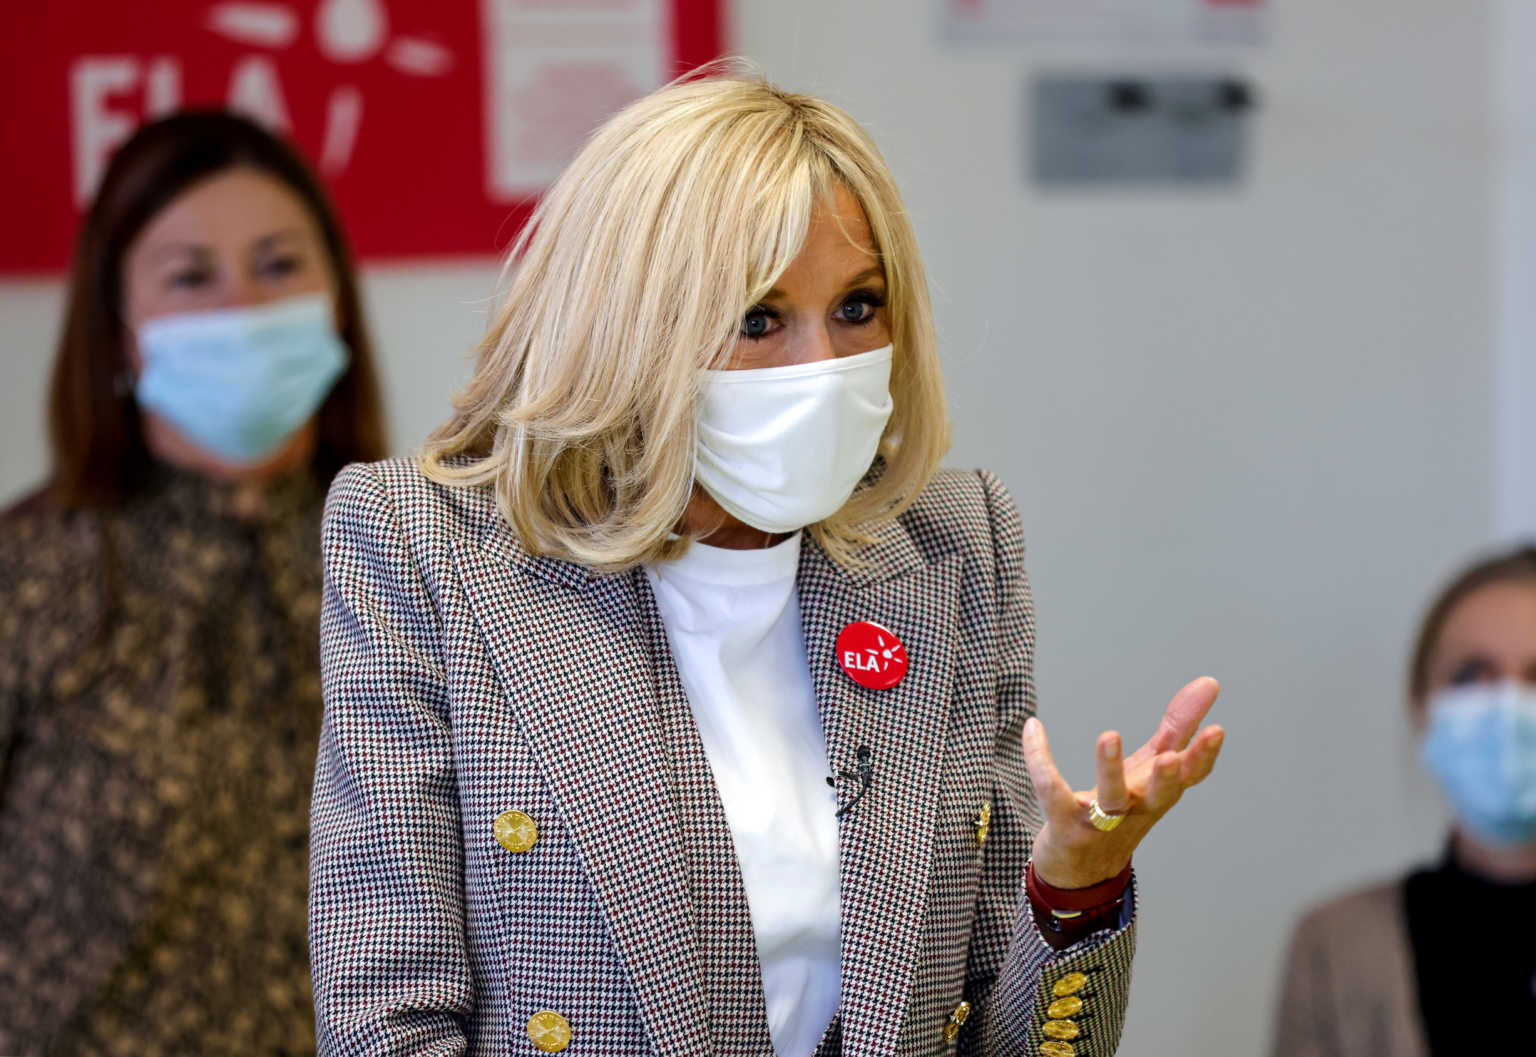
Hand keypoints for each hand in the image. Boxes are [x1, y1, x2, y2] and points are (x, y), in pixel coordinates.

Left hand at [1021, 677, 1224, 889]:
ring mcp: (1101, 823)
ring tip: (1109, 736)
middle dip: (1168, 778)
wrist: (1080, 872)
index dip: (1204, 758)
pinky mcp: (1066, 826)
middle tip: (1171, 757)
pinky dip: (1041, 760)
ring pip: (1109, 800)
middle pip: (1159, 797)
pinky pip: (1053, 793)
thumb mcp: (1151, 767)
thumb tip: (1209, 682)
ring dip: (1110, 770)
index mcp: (1159, 793)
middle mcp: (1136, 810)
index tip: (1217, 730)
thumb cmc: (1124, 810)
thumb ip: (1178, 726)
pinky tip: (1034, 728)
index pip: (1190, 778)